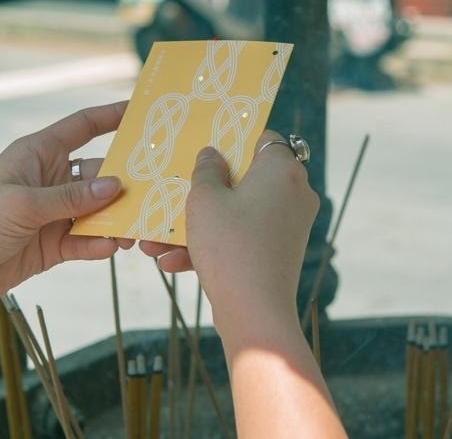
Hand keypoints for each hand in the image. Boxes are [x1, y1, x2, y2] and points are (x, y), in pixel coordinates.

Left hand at [0, 101, 129, 316]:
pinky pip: (85, 240)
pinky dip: (99, 244)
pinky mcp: (53, 244)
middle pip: (99, 173)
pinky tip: (111, 248)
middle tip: (157, 186)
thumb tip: (116, 186)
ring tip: (138, 227)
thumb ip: (71, 197)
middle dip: (126, 180)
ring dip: (117, 218)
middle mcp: (50, 179)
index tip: (143, 111)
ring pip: (97, 210)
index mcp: (38, 154)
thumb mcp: (24, 203)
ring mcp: (53, 213)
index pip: (82, 127)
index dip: (112, 116)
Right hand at [140, 131, 319, 335]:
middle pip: (245, 179)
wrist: (255, 312)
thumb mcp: (204, 200)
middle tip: (175, 193)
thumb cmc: (230, 246)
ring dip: (198, 225)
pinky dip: (213, 246)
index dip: (232, 140)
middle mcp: (294, 193)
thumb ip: (206, 170)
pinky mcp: (280, 252)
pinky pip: (243, 238)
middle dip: (204, 191)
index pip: (262, 138)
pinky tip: (172, 262)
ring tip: (157, 241)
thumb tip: (212, 155)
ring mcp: (290, 225)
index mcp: (282, 169)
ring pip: (238, 213)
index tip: (206, 149)